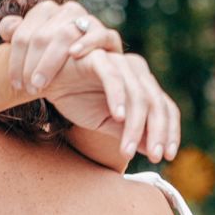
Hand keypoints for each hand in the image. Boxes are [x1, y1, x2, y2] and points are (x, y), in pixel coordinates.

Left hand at [0, 0, 122, 93]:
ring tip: (40, 84)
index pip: (23, 33)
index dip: (15, 60)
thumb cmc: (56, 67)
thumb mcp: (33, 56)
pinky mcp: (109, 37)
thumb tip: (7, 28)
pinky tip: (74, 54)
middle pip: (42, 35)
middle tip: (29, 89)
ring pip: (66, 34)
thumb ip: (18, 37)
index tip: (16, 84)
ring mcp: (89, 21)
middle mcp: (68, 12)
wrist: (91, 82)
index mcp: (46, 12)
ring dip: (50, 61)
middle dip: (31, 64)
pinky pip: (100, 35)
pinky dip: (87, 43)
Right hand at [45, 51, 180, 162]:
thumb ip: (129, 133)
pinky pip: (113, 77)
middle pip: (156, 103)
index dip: (170, 132)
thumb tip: (152, 151)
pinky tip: (117, 117)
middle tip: (154, 157)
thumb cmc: (77, 98)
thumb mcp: (105, 122)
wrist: (44, 81)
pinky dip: (117, 97)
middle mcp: (136, 72)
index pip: (166, 108)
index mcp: (142, 86)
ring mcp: (119, 62)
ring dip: (135, 125)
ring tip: (128, 150)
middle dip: (158, 132)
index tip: (166, 157)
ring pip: (137, 94)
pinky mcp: (98, 58)